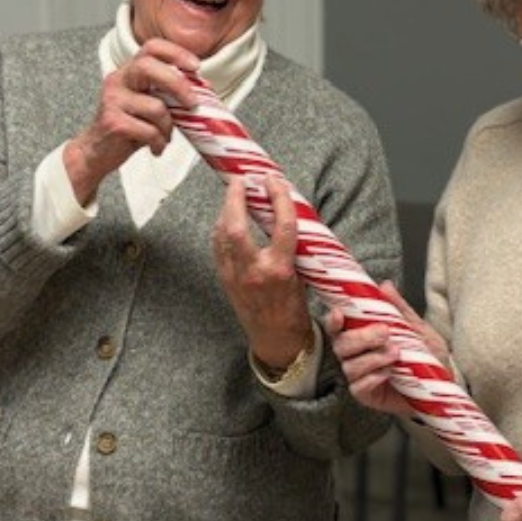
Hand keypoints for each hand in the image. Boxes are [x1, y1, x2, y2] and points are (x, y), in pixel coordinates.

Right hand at [63, 38, 201, 204]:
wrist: (95, 152)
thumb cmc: (126, 128)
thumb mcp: (146, 106)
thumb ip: (166, 95)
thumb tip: (200, 93)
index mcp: (129, 72)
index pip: (151, 47)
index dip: (176, 52)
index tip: (195, 66)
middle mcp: (118, 80)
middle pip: (149, 67)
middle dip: (177, 84)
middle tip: (192, 103)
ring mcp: (113, 100)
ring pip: (155, 107)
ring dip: (168, 126)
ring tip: (164, 137)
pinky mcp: (113, 122)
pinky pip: (148, 130)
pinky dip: (158, 142)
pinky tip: (155, 147)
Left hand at [213, 173, 311, 369]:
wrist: (277, 340)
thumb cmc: (295, 308)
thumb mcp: (304, 276)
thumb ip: (294, 247)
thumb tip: (285, 213)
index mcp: (281, 271)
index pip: (282, 226)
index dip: (278, 198)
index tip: (275, 181)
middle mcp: (255, 272)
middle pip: (236, 227)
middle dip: (235, 199)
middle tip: (241, 180)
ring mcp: (235, 277)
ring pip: (222, 235)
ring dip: (226, 210)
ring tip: (235, 194)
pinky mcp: (224, 280)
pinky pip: (218, 247)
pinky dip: (222, 228)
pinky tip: (228, 219)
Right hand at [322, 284, 449, 417]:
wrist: (441, 385)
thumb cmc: (426, 355)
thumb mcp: (417, 328)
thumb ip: (399, 309)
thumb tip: (385, 286)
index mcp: (362, 335)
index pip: (337, 326)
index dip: (333, 320)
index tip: (339, 313)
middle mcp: (355, 355)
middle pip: (341, 345)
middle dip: (361, 337)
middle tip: (385, 332)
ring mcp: (359, 376)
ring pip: (349, 366)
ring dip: (371, 358)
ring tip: (395, 353)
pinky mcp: (366, 395)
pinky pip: (359, 387)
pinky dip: (373, 378)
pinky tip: (389, 373)